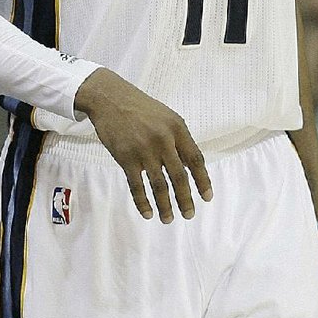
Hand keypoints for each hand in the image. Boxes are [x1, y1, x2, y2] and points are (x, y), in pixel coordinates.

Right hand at [75, 68, 211, 222]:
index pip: (195, 159)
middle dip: (185, 199)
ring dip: (165, 205)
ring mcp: (143, 149)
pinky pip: (137, 185)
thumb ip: (178, 139)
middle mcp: (163, 139)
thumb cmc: (140, 108)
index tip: (207, 198)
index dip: (203, 181)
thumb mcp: (166, 117)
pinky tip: (147, 212)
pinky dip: (143, 202)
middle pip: (179, 176)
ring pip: (159, 185)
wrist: (110, 98)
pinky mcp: (125, 157)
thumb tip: (190, 168)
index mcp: (177, 128)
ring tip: (168, 219)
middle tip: (188, 215)